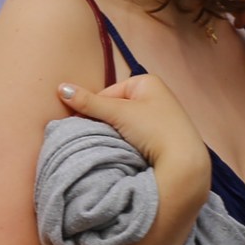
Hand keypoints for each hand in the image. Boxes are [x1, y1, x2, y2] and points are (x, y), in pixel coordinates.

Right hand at [57, 75, 209, 185]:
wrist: (184, 162)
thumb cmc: (154, 129)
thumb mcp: (119, 113)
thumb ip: (89, 102)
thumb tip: (61, 88)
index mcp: (147, 82)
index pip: (108, 93)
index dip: (94, 110)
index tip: (83, 125)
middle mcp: (156, 95)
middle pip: (116, 108)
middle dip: (105, 122)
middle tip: (96, 138)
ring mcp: (160, 116)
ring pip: (124, 123)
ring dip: (115, 133)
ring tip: (111, 145)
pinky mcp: (163, 135)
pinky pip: (136, 134)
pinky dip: (128, 141)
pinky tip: (126, 151)